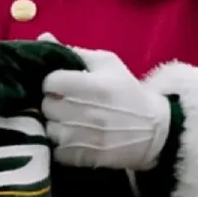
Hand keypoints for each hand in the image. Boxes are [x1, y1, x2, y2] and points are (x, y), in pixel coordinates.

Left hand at [42, 47, 169, 169]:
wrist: (153, 131)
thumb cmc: (128, 92)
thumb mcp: (108, 64)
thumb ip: (74, 51)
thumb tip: (43, 37)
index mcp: (94, 86)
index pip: (50, 82)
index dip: (53, 81)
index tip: (62, 84)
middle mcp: (87, 113)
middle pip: (47, 106)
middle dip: (53, 102)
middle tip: (66, 102)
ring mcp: (85, 139)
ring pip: (49, 129)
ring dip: (55, 124)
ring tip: (68, 120)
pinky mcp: (83, 159)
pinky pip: (56, 150)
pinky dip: (60, 144)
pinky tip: (73, 137)